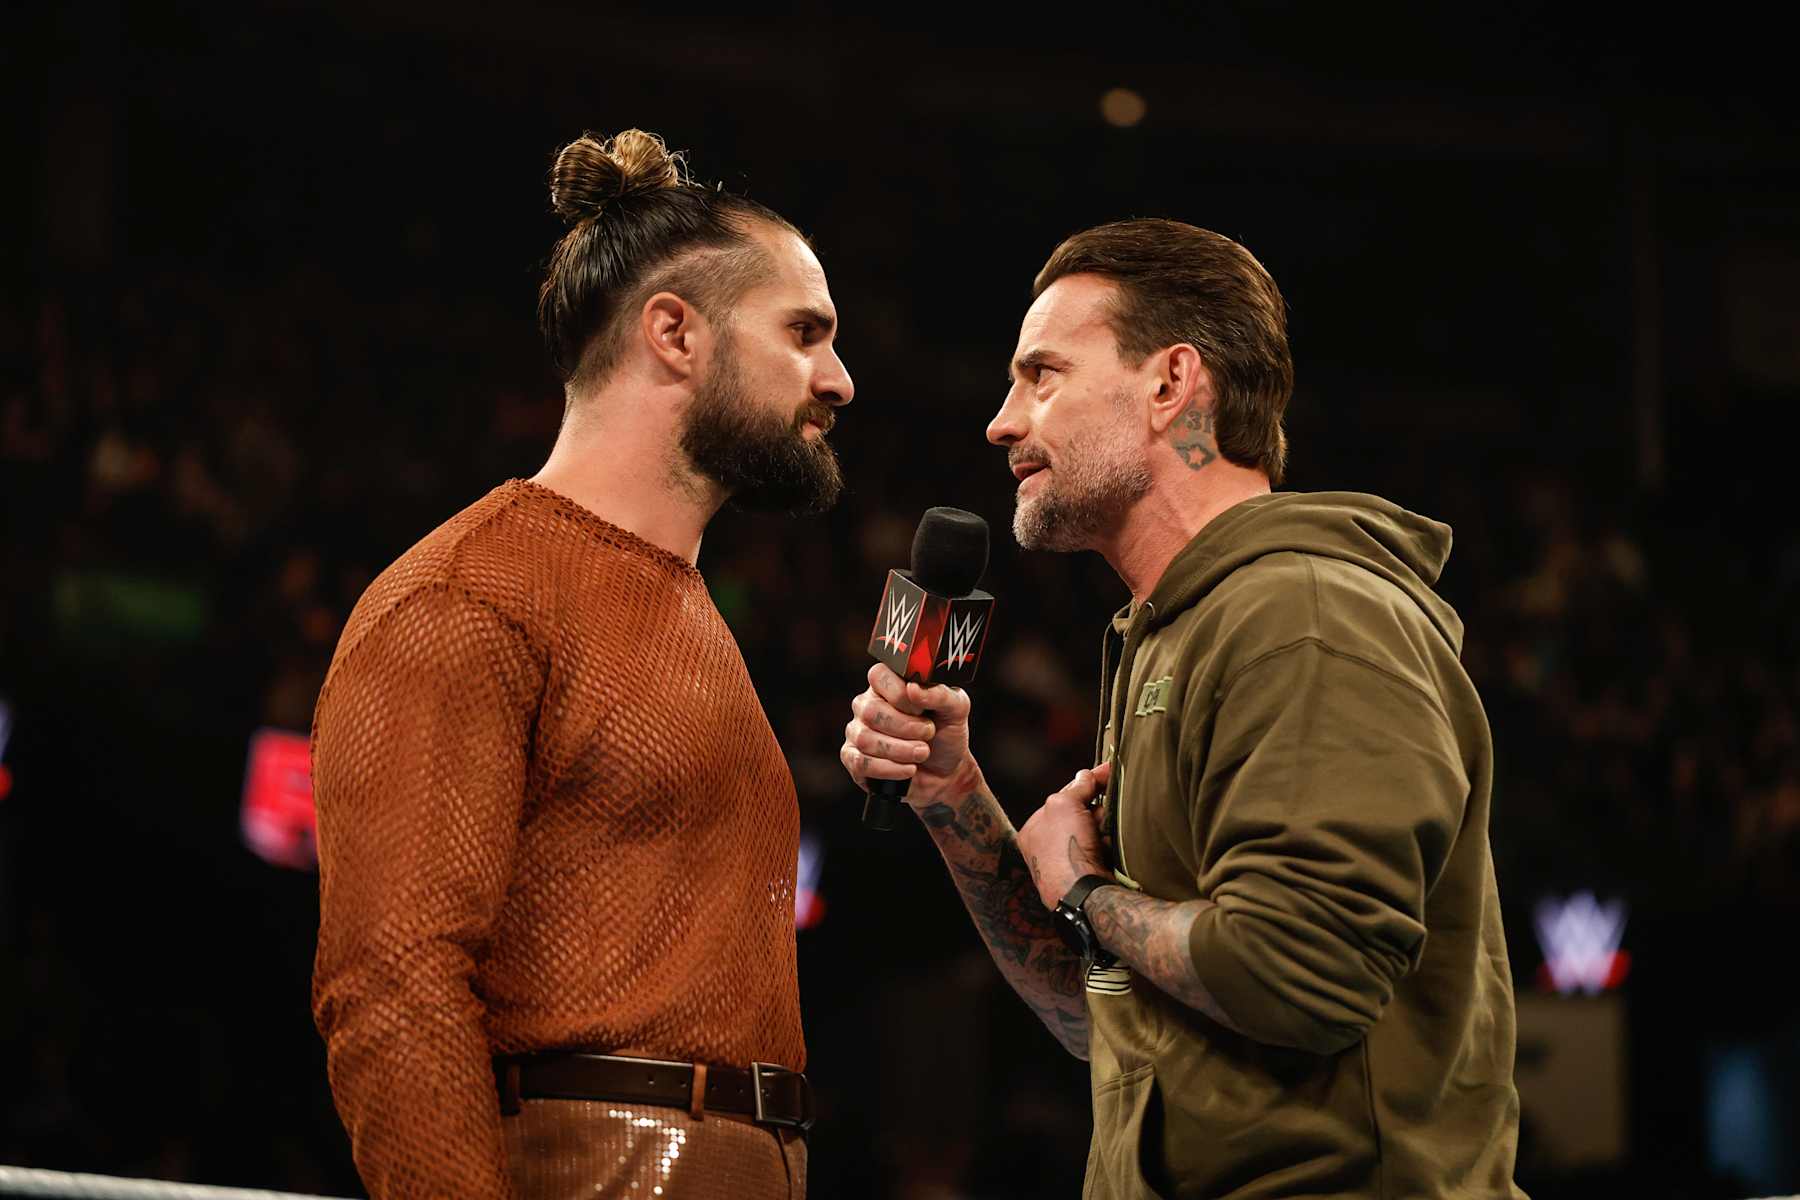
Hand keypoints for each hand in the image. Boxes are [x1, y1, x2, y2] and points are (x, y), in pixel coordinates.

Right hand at [841, 663, 976, 808]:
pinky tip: (908, 769)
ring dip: (901, 750)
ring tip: (922, 752)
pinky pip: (860, 763)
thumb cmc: (947, 734)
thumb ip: (940, 694)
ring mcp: (858, 731)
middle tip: (928, 733)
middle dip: (906, 727)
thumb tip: (913, 688)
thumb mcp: (956, 709)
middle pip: (871, 711)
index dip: (901, 695)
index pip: (878, 675)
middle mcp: (868, 704)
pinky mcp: (854, 758)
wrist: (946, 772)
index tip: (922, 709)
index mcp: (888, 684)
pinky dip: (889, 769)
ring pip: (866, 739)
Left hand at [1016, 762, 1112, 908]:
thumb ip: (1076, 787)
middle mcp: (1048, 847)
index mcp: (1034, 829)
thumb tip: (1085, 774)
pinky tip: (1112, 844)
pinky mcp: (1090, 874)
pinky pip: (1106, 848)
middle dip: (1097, 808)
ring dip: (1106, 825)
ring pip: (1096, 831)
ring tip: (1107, 829)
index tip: (1109, 770)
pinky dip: (1111, 843)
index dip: (1086, 782)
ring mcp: (1069, 863)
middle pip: (1081, 813)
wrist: (1083, 893)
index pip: (1063, 797)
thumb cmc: (1064, 847)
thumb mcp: (1064, 804)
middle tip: (1108, 805)